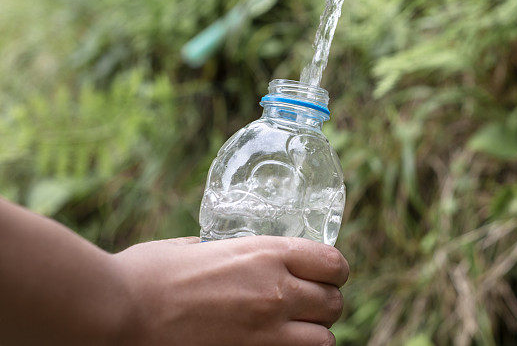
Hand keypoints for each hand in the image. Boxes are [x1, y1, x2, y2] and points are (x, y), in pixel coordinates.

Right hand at [113, 236, 348, 345]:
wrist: (116, 312)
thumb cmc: (146, 274)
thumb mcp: (195, 246)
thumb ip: (223, 249)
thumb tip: (228, 251)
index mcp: (265, 254)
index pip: (332, 263)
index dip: (334, 271)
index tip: (326, 275)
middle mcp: (275, 291)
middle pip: (333, 303)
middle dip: (325, 305)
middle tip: (308, 306)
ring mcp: (265, 332)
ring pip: (323, 340)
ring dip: (314, 335)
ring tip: (295, 332)